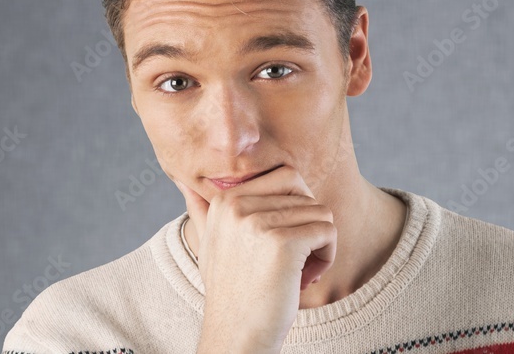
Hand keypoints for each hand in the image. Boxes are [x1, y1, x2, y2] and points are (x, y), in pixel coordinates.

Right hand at [175, 165, 336, 353]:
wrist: (235, 336)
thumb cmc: (230, 293)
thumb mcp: (209, 245)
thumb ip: (202, 211)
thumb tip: (185, 183)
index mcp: (222, 201)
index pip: (284, 176)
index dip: (294, 208)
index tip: (281, 243)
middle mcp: (236, 206)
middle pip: (303, 192)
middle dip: (309, 221)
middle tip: (299, 254)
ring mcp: (258, 223)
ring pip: (319, 212)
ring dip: (320, 244)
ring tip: (300, 272)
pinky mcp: (283, 243)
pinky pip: (328, 230)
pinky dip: (327, 255)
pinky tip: (307, 278)